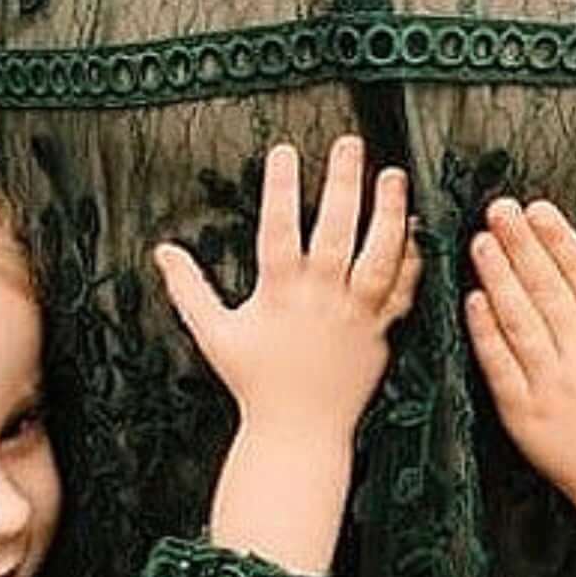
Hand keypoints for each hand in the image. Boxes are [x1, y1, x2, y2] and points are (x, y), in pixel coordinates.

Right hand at [157, 136, 421, 451]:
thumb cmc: (253, 382)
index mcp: (279, 293)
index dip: (281, 188)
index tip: (285, 151)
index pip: (278, 228)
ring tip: (393, 174)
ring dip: (388, 213)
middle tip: (350, 143)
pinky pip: (403, 288)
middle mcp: (320, 298)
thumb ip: (188, 289)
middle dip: (344, 184)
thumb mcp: (213, 333)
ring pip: (379, 255)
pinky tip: (414, 224)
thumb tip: (161, 250)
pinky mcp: (382, 330)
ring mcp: (356, 313)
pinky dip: (411, 257)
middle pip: (336, 231)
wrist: (299, 433)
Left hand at [465, 199, 575, 576]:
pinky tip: (473, 301)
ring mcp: (552, 383)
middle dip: (520, 243)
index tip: (537, 208)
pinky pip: (500, 365)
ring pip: (519, 319)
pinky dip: (485, 332)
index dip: (558, 238)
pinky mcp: (524, 413)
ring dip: (497, 277)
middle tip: (498, 209)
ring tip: (480, 243)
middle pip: (546, 287)